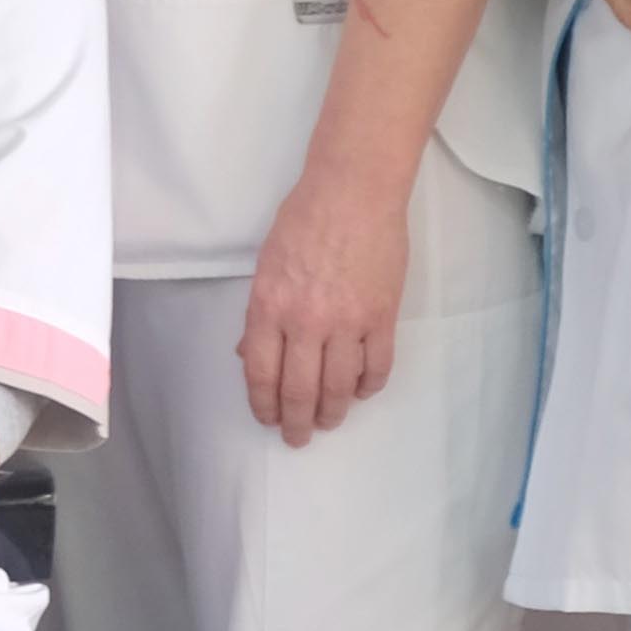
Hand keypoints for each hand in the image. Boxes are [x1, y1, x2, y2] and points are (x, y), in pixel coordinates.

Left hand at [241, 164, 413, 440]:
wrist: (354, 192)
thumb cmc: (304, 220)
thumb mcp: (267, 264)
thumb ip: (260, 313)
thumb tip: (248, 353)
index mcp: (268, 306)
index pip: (261, 372)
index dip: (263, 404)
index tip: (268, 419)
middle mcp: (305, 321)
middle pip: (299, 390)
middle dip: (296, 422)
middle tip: (297, 438)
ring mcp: (347, 322)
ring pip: (339, 387)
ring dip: (332, 412)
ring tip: (328, 421)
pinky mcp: (382, 317)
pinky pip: (376, 367)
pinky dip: (368, 386)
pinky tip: (360, 390)